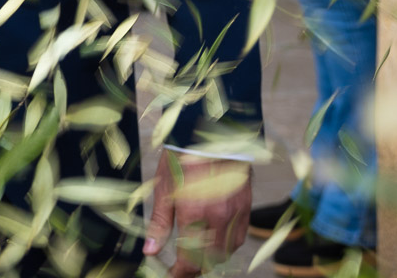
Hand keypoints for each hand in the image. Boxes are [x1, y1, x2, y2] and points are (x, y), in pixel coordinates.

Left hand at [144, 154, 250, 277]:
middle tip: (180, 266)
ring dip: (211, 259)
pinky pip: (239, 238)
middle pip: (209, 262)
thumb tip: (150, 252)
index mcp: (193, 214)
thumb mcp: (164, 190)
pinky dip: (226, 245)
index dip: (179, 273)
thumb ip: (159, 224)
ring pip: (226, 253)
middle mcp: (217, 219)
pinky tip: (214, 240)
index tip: (170, 275)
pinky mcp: (246, 208)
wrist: (210, 134)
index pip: (189, 261)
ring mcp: (234, 214)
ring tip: (196, 254)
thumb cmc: (181, 158)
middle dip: (194, 268)